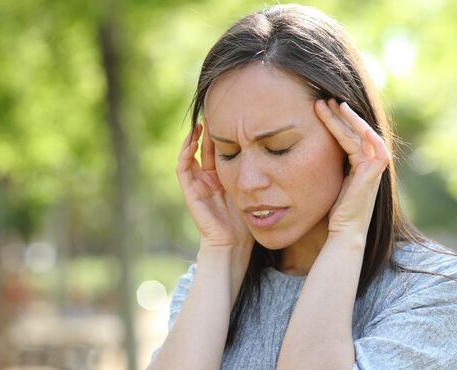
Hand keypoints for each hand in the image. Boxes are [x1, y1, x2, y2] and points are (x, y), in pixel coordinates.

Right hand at [176, 123, 253, 250]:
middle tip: (214, 112)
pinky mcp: (190, 191)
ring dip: (194, 138)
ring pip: (191, 154)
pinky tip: (193, 141)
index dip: (223, 133)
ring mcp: (197, 184)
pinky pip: (183, 168)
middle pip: (204, 148)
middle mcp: (208, 178)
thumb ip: (257, 174)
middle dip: (208, 131)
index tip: (231, 117)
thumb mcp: (254, 190)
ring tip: (201, 123)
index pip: (220, 149)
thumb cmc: (248, 220)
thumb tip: (274, 150)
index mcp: (223, 177)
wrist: (234, 243)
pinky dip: (185, 154)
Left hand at [314, 99, 390, 240]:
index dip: (334, 121)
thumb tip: (301, 154)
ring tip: (333, 104)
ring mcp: (373, 168)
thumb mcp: (326, 182)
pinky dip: (368, 136)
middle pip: (355, 131)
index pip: (347, 136)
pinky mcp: (375, 174)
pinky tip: (355, 123)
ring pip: (363, 135)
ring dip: (349, 119)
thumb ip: (325, 167)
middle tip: (324, 100)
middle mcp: (368, 164)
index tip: (318, 108)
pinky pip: (376, 150)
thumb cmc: (332, 212)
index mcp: (358, 165)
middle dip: (340, 115)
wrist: (342, 231)